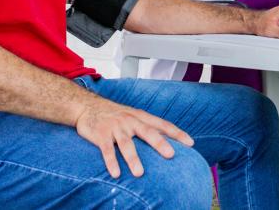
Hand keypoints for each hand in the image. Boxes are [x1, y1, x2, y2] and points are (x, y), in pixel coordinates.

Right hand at [74, 96, 193, 177]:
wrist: (87, 106)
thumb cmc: (115, 115)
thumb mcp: (133, 116)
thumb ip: (148, 127)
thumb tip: (168, 140)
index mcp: (140, 116)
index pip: (162, 124)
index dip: (177, 133)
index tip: (190, 143)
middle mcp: (130, 121)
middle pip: (147, 132)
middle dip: (159, 143)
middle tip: (171, 155)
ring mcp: (115, 127)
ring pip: (126, 144)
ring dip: (133, 159)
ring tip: (140, 173)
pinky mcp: (101, 135)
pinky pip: (107, 150)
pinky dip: (111, 162)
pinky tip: (116, 173)